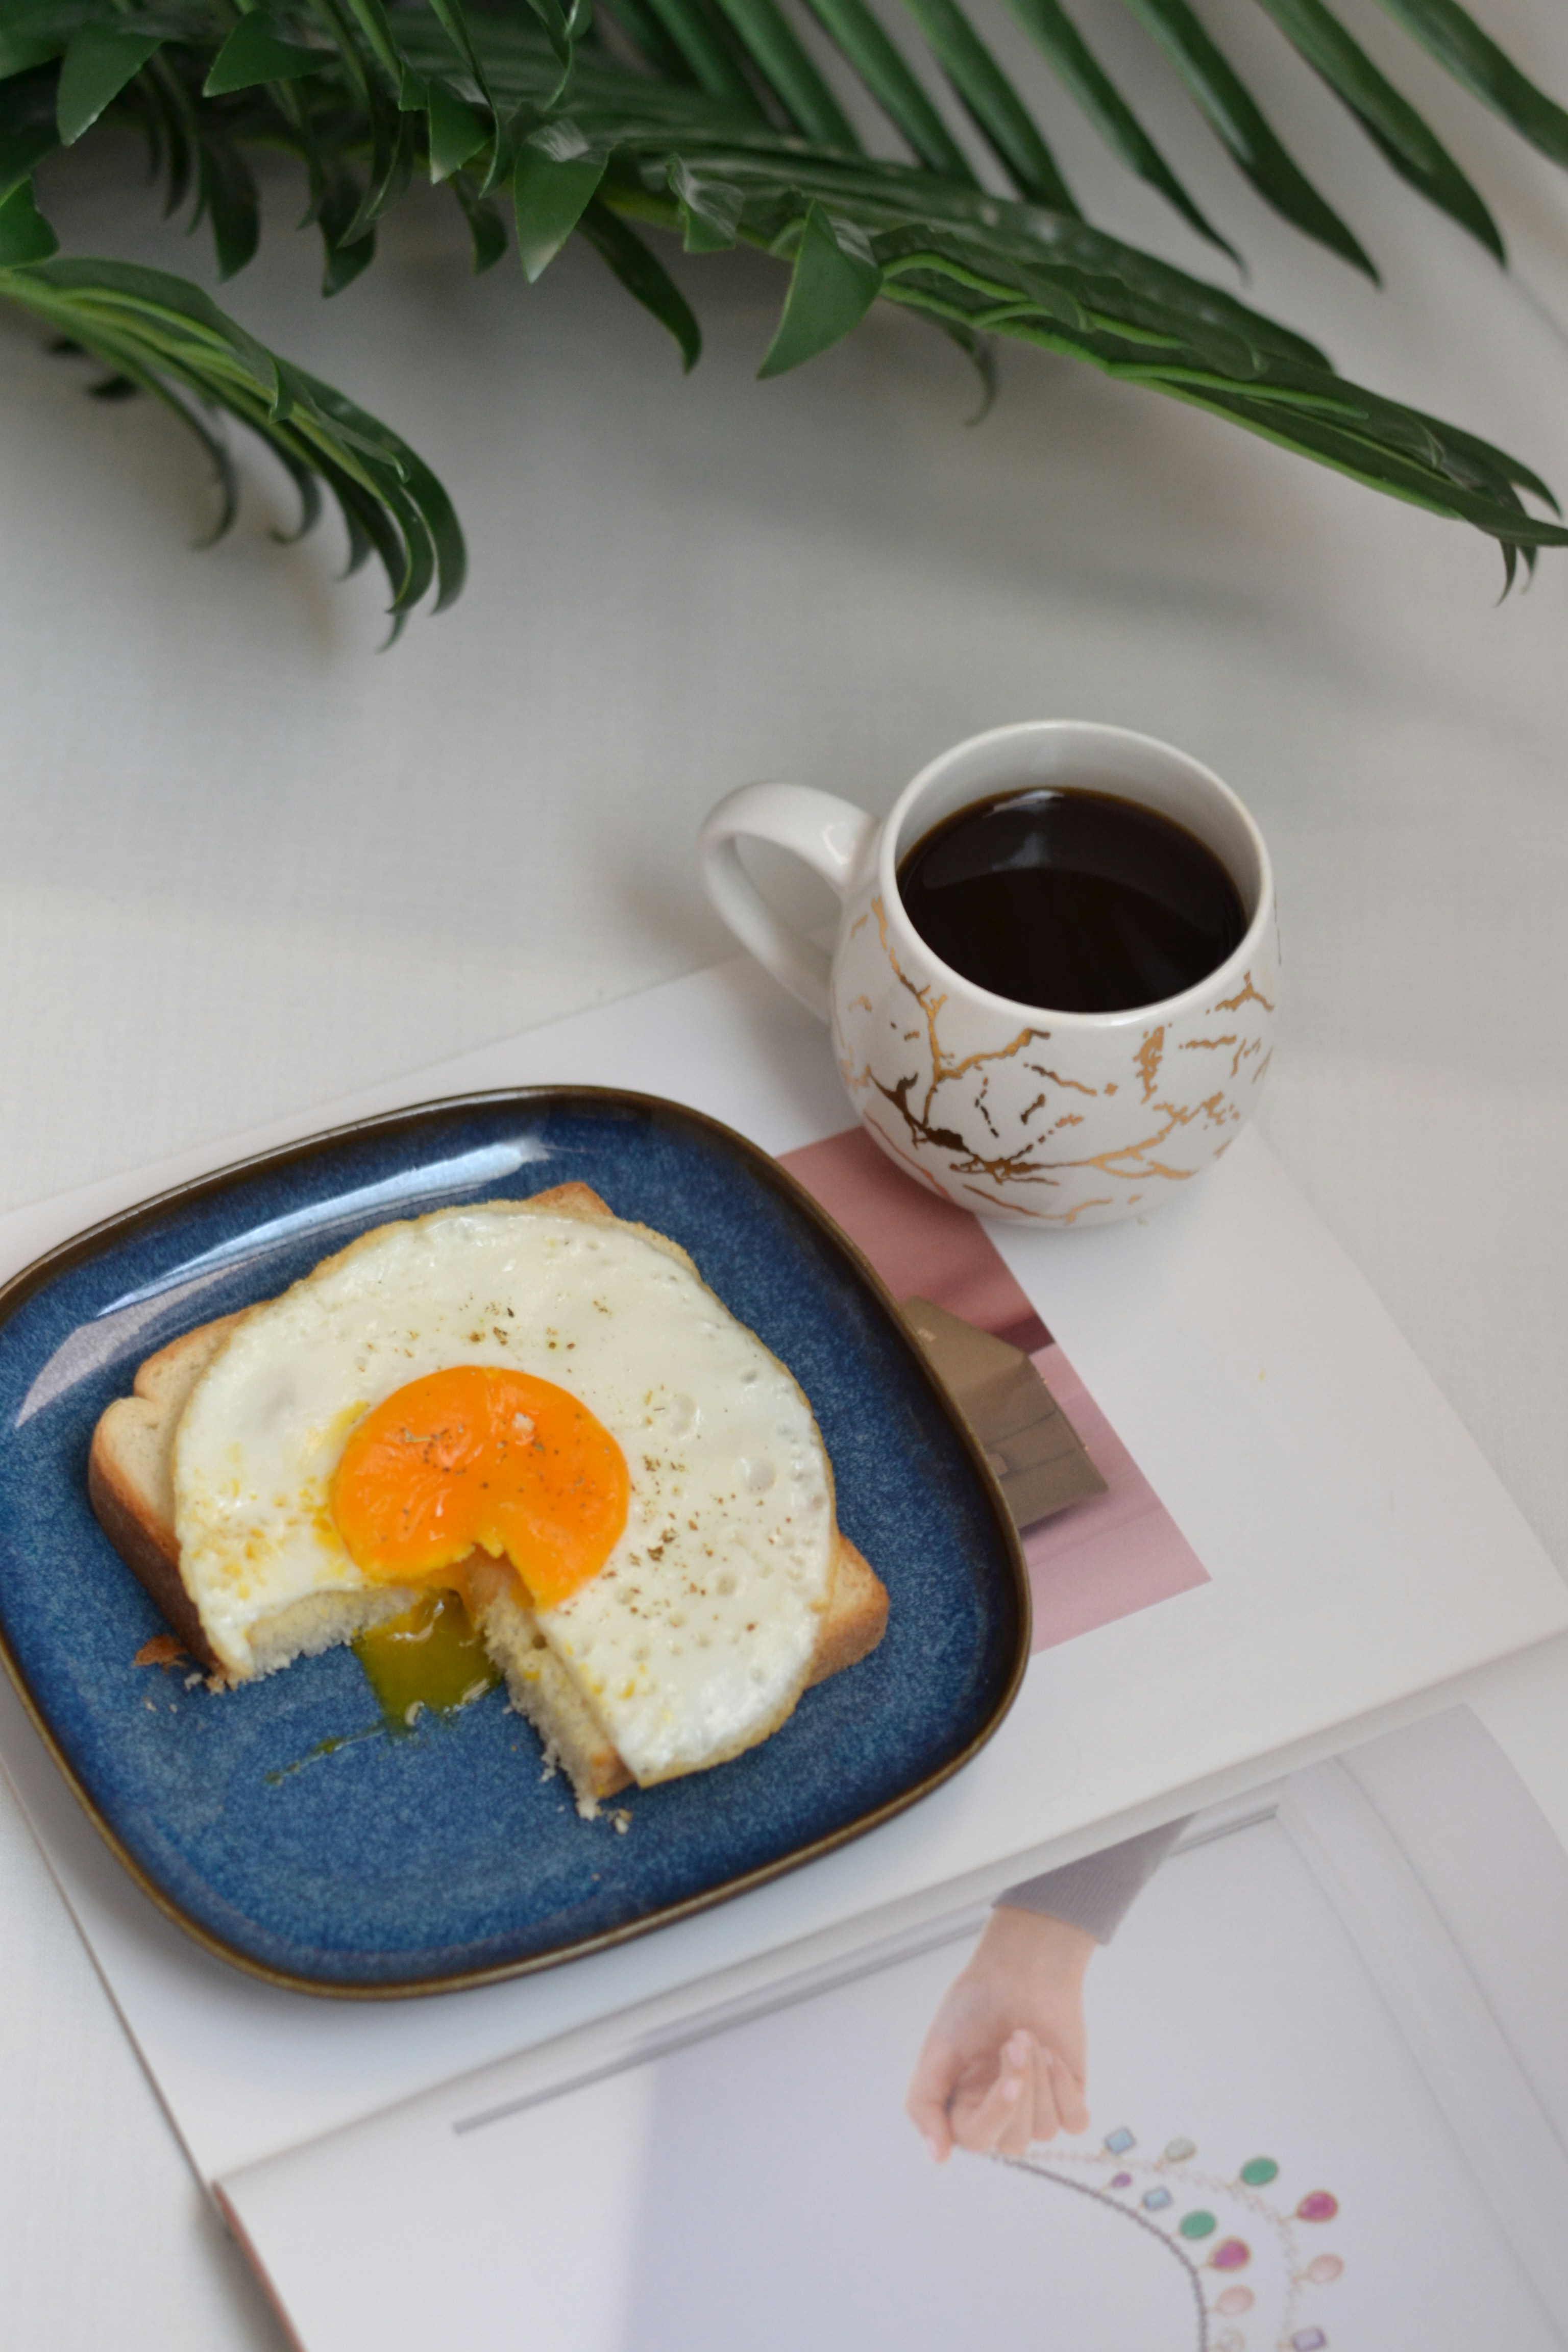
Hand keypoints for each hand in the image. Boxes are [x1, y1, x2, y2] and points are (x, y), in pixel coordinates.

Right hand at [906, 1906, 1093, 2162]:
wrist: (1020, 1969)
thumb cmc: (973, 2005)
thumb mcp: (936, 2051)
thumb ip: (925, 2104)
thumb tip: (936, 2156)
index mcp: (963, 2109)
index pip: (976, 2140)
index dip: (997, 2113)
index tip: (1010, 2081)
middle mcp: (1000, 2116)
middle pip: (1014, 2141)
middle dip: (1021, 2087)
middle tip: (1016, 2039)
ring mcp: (1036, 2109)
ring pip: (1043, 2130)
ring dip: (1041, 2078)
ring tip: (1029, 2035)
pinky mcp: (1068, 2098)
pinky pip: (1073, 2121)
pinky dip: (1064, 2086)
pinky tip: (1052, 2052)